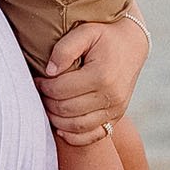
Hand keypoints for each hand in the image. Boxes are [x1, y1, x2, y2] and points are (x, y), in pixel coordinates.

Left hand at [36, 16, 148, 145]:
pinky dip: (75, 137)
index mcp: (101, 75)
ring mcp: (116, 109)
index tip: (37, 79)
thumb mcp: (85, 32)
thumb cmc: (104, 35)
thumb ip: (65, 49)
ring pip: (78, 126)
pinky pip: (94, 136)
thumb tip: (49, 71)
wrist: (132, 44)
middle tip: (40, 93)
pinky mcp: (117, 116)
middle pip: (67, 110)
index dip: (44, 87)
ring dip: (57, 120)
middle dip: (47, 103)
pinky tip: (61, 128)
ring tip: (48, 106)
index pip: (61, 90)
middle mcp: (111, 96)